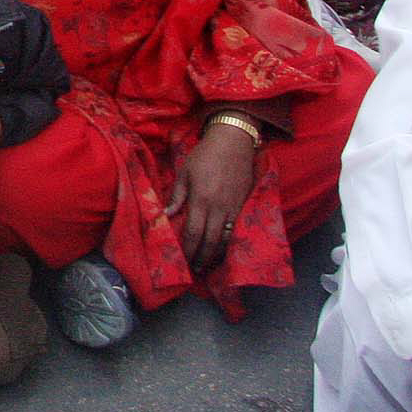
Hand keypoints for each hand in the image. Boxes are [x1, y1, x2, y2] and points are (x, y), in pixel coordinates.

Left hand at [164, 123, 257, 276]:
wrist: (234, 142)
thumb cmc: (205, 155)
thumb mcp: (185, 172)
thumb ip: (177, 196)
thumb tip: (166, 215)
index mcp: (201, 199)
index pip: (192, 231)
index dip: (187, 248)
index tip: (182, 260)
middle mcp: (219, 207)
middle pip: (210, 240)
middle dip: (201, 257)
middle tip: (195, 270)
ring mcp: (235, 208)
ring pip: (226, 238)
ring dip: (217, 254)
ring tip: (208, 265)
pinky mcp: (245, 205)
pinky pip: (237, 230)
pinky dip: (230, 243)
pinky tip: (224, 250)